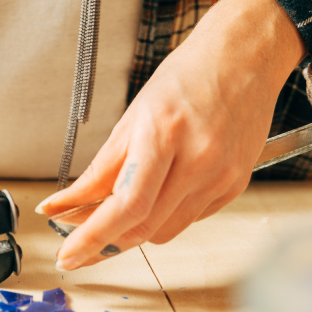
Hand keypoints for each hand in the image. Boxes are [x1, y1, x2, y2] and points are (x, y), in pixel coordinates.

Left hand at [36, 0, 305, 268]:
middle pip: (142, 227)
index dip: (92, 237)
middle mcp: (198, 161)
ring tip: (108, 220)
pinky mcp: (235, 186)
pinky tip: (153, 200)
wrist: (245, 58)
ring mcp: (221, 177)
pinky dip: (162, 218)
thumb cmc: (188, 77)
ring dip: (131, 233)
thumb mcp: (132, 116)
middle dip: (104, 243)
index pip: (124, 206)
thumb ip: (100, 169)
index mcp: (164, 135)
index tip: (67, 254)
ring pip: (164, 231)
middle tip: (75, 245)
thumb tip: (66, 205)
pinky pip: (188, 219)